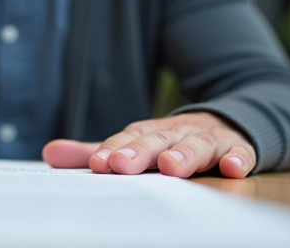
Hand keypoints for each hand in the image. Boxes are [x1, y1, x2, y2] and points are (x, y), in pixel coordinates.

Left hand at [42, 112, 254, 177]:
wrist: (230, 121)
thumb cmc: (172, 142)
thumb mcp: (136, 145)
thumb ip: (96, 152)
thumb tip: (49, 154)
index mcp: (149, 133)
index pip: (128, 140)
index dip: (113, 150)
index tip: (99, 165)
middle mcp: (176, 133)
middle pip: (157, 139)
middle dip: (140, 151)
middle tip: (121, 164)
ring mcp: (209, 139)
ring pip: (197, 144)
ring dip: (185, 154)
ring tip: (171, 166)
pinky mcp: (239, 148)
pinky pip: (241, 153)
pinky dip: (238, 159)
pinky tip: (233, 169)